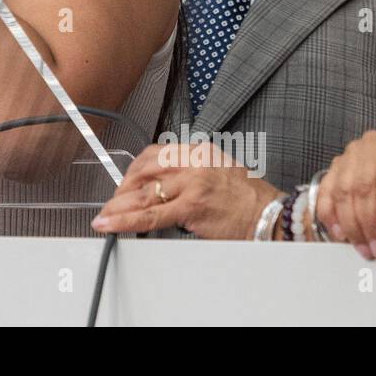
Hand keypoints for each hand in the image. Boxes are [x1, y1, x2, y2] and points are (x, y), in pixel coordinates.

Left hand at [91, 142, 282, 238]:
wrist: (271, 215)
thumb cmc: (249, 199)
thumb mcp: (221, 169)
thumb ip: (193, 171)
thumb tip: (165, 184)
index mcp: (199, 151)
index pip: (155, 153)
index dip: (134, 169)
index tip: (125, 182)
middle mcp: (193, 163)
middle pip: (144, 170)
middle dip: (124, 188)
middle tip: (113, 203)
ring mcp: (191, 184)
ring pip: (143, 193)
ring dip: (118, 206)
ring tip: (105, 217)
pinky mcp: (191, 207)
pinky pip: (151, 215)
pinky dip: (126, 220)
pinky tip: (112, 225)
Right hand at [316, 126, 375, 258]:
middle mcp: (369, 146)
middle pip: (362, 186)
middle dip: (369, 222)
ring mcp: (349, 157)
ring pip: (342, 192)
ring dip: (351, 225)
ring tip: (365, 249)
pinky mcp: (335, 169)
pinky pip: (325, 193)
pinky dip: (330, 215)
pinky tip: (341, 234)